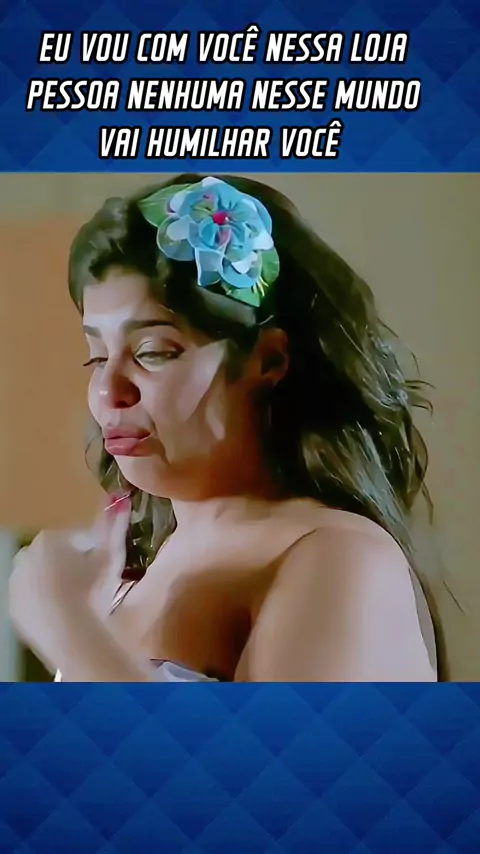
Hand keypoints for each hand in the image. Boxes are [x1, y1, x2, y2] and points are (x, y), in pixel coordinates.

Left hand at [12, 493, 130, 615]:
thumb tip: (121, 499)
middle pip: (54, 554)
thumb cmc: (92, 588)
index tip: (101, 561)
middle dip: (70, 563)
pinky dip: (45, 600)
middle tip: (90, 581)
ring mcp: (16, 581)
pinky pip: (31, 597)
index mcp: (49, 537)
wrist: (68, 631)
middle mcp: (26, 553)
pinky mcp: (13, 605)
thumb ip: (115, 526)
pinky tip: (64, 612)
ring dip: (56, 581)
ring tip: (79, 598)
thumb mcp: (110, 556)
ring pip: (41, 575)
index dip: (90, 548)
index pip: (73, 536)